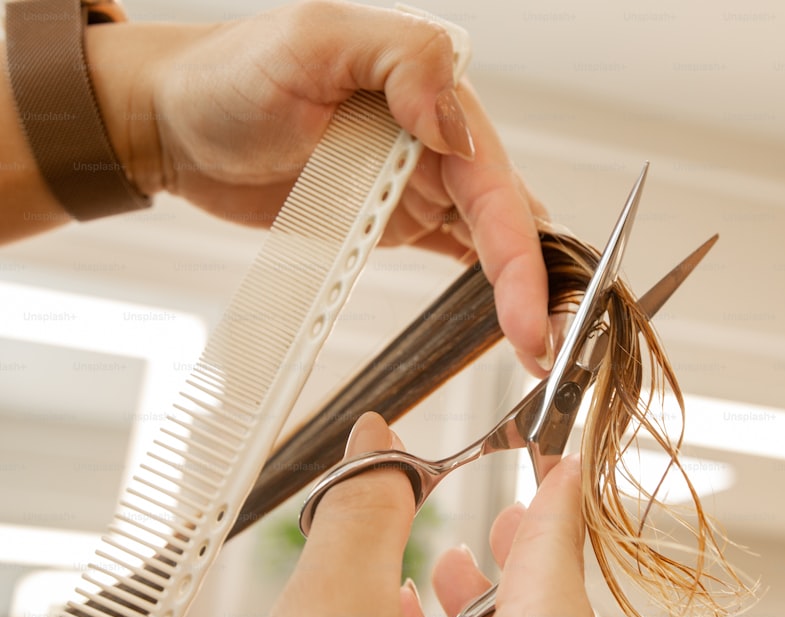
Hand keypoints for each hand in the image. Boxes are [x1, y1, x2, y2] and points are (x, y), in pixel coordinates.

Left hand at [84, 1, 552, 373]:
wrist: (177, 120)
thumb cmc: (231, 73)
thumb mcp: (314, 40)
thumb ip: (403, 62)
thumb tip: (460, 129)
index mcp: (429, 95)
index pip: (491, 179)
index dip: (517, 250)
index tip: (527, 310)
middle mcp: (434, 140)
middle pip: (505, 215)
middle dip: (534, 281)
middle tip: (545, 347)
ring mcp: (415, 182)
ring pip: (490, 237)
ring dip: (517, 289)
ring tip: (534, 346)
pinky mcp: (391, 218)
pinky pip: (451, 249)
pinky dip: (481, 283)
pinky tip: (500, 315)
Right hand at [248, 412, 599, 616]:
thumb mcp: (330, 612)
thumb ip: (363, 514)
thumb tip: (376, 436)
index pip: (561, 553)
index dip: (555, 491)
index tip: (558, 458)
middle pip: (548, 607)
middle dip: (519, 552)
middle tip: (513, 506)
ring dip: (481, 603)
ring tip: (453, 563)